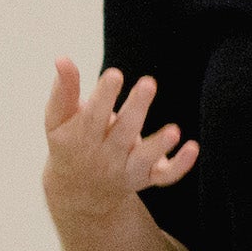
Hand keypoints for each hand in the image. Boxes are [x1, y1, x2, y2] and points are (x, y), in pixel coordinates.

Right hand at [42, 58, 198, 223]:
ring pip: (145, 158)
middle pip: (123, 133)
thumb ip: (64, 90)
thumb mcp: (58, 119)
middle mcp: (106, 155)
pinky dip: (180, 165)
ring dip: (159, 146)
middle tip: (148, 83)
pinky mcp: (147, 177)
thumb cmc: (69, 144)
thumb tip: (62, 58)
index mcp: (82, 137)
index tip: (114, 74)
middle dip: (136, 109)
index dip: (104, 95)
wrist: (79, 192)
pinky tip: (193, 147)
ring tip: (174, 130)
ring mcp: (128, 168)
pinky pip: (165, 176)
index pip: (93, 116)